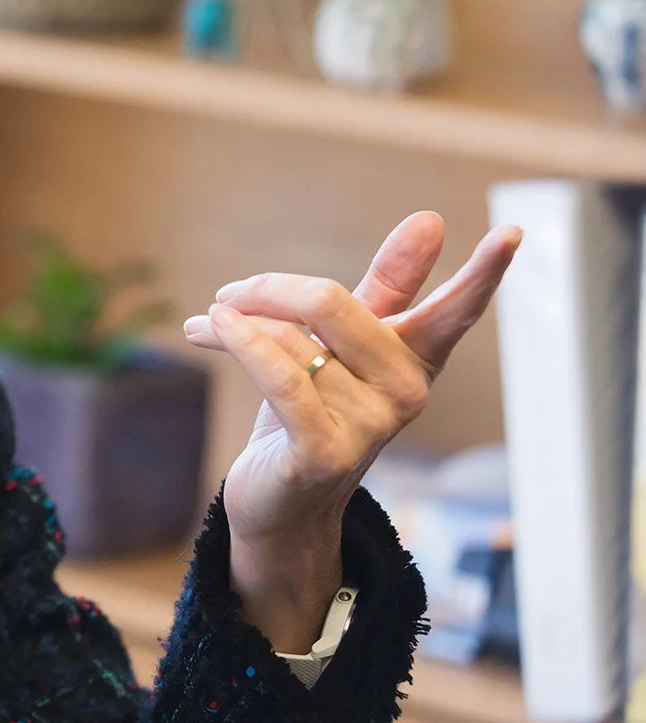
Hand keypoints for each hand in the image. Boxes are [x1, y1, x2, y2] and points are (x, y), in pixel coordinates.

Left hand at [183, 212, 521, 649]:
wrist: (276, 501)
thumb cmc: (309, 412)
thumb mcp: (342, 344)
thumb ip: (386, 286)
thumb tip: (430, 221)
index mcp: (414, 359)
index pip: (455, 310)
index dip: (484, 273)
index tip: (514, 232)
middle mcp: (405, 392)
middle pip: (330, 302)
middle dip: (268, 289)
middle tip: (230, 294)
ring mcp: (371, 426)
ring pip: (290, 338)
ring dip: (236, 323)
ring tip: (210, 325)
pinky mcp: (326, 452)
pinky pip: (280, 376)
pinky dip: (239, 344)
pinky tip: (208, 328)